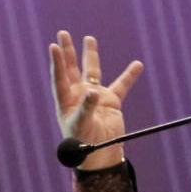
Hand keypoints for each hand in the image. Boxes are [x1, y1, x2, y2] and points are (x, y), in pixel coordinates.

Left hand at [49, 31, 142, 169]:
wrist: (99, 157)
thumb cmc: (83, 146)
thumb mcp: (81, 127)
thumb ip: (86, 108)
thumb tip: (93, 91)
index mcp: (66, 101)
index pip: (60, 77)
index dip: (57, 62)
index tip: (54, 46)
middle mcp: (78, 96)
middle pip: (72, 68)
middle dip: (68, 51)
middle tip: (62, 34)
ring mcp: (95, 97)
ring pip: (93, 71)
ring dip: (91, 55)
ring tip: (89, 38)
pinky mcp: (111, 102)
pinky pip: (121, 86)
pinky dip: (129, 76)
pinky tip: (137, 65)